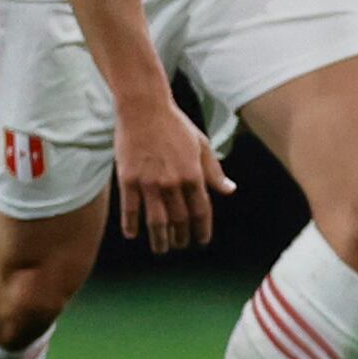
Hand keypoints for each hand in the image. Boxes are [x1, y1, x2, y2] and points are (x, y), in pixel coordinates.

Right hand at [114, 96, 234, 253]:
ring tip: (162, 249)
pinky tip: (133, 235)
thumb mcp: (202, 146)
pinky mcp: (128, 179)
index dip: (202, 229)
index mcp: (194, 175)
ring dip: (159, 239)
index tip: (202, 241)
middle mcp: (173, 183)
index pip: (201, 210)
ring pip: (156, 220)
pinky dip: (131, 225)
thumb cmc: (176, 126)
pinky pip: (130, 209)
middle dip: (181, 237)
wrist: (145, 109)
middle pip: (179, 219)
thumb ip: (215, 172)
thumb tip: (230, 190)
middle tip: (181, 245)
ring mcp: (149, 183)